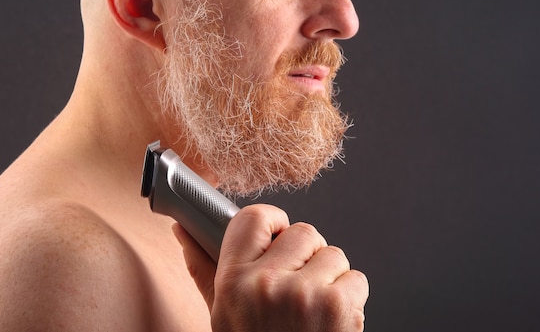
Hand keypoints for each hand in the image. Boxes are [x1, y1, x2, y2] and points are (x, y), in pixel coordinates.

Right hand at [173, 204, 368, 330]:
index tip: (279, 234)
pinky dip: (350, 298)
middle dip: (307, 257)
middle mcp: (266, 283)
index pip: (254, 218)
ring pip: (333, 254)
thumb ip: (204, 268)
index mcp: (233, 281)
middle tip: (298, 290)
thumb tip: (183, 229)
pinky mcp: (339, 306)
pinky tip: (331, 321)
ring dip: (330, 279)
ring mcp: (304, 294)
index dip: (273, 222)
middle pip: (303, 232)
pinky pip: (356, 278)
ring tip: (313, 310)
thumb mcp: (221, 314)